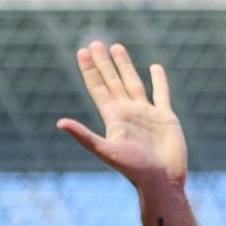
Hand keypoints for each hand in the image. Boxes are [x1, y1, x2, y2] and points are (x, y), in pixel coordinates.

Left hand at [57, 41, 186, 188]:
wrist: (162, 182)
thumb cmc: (134, 169)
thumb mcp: (106, 151)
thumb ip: (84, 136)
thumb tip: (60, 123)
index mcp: (113, 118)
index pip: (98, 88)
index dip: (90, 70)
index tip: (82, 51)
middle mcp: (128, 113)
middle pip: (113, 81)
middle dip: (103, 63)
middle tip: (95, 43)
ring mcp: (147, 114)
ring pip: (134, 83)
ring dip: (125, 66)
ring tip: (116, 47)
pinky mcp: (166, 118)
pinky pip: (161, 93)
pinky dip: (159, 80)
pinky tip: (154, 67)